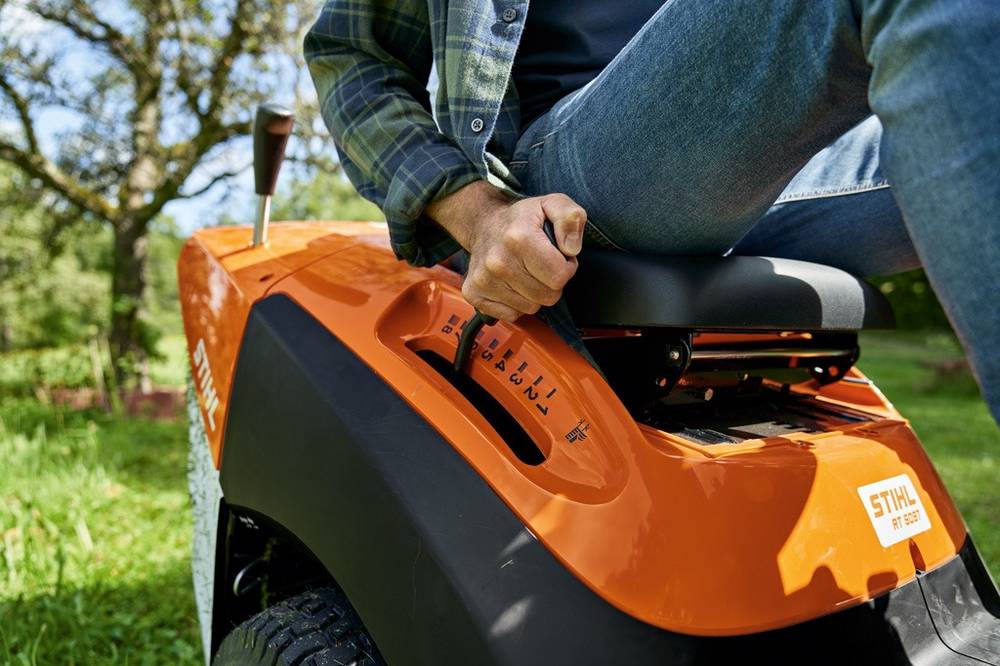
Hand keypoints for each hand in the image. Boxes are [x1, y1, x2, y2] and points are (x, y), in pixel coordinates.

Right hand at [427, 182, 585, 321]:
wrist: (483, 224)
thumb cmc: (522, 219)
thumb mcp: (553, 205)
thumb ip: (571, 219)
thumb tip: (571, 249)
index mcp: (519, 238)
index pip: (559, 277)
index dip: (566, 267)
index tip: (557, 256)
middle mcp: (497, 261)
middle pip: (548, 296)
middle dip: (551, 282)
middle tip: (541, 264)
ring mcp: (483, 280)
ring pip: (531, 308)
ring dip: (534, 293)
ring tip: (526, 271)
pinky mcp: (474, 293)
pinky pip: (512, 315)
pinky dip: (516, 303)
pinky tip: (512, 283)